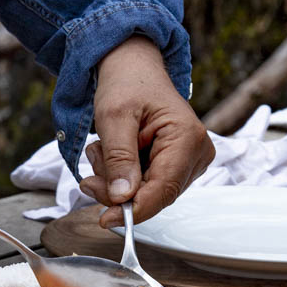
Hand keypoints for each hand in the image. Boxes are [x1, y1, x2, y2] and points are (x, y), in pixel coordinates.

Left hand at [80, 36, 214, 227]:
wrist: (133, 67)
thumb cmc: (127, 84)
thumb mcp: (114, 117)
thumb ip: (119, 158)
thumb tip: (123, 198)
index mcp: (187, 138)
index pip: (163, 189)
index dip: (134, 210)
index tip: (105, 219)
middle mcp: (197, 153)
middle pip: (155, 195)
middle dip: (118, 191)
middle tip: (89, 177)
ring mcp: (190, 161)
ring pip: (148, 194)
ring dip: (117, 182)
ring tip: (101, 153)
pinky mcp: (178, 165)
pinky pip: (148, 186)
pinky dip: (125, 178)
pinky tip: (113, 156)